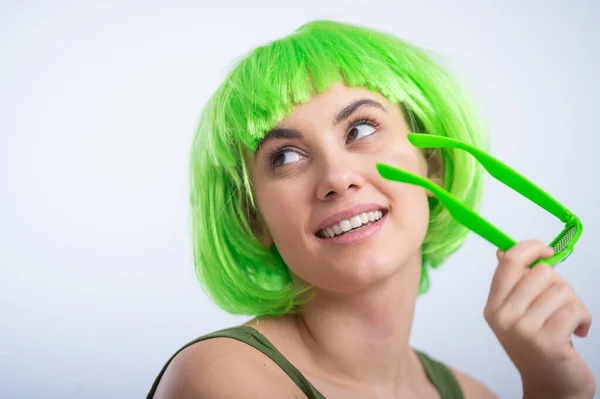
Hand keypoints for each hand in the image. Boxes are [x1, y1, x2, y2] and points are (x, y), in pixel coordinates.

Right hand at [483, 240, 594, 398]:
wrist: (551, 387)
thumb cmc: (538, 347)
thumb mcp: (518, 314)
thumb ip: (513, 283)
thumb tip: (502, 251)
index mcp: (494, 306)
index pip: (509, 261)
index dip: (531, 248)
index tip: (547, 251)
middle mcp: (503, 317)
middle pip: (542, 273)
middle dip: (561, 285)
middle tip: (561, 305)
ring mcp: (523, 330)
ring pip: (561, 290)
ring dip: (575, 304)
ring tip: (570, 322)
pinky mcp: (546, 342)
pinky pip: (575, 310)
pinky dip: (584, 319)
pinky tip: (579, 332)